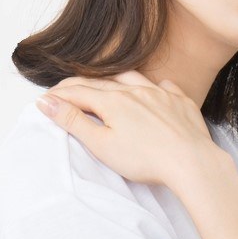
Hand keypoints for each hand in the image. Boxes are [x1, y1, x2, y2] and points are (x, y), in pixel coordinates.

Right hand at [35, 70, 218, 187]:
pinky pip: (165, 86)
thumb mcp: (102, 144)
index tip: (46, 99)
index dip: (60, 95)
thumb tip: (47, 102)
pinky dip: (154, 86)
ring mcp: (160, 93)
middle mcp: (136, 90)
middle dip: (80, 85)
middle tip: (66, 91)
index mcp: (113, 101)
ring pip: (132, 77)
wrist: (191, 160)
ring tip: (106, 84)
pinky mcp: (180, 101)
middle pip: (101, 83)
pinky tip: (154, 90)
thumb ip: (74, 121)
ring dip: (114, 79)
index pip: (79, 92)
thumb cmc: (146, 158)